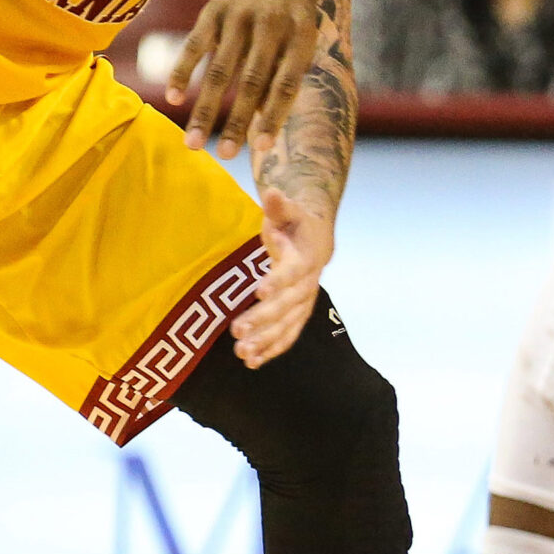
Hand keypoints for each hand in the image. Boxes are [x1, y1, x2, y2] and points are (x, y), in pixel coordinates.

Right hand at [166, 0, 326, 158]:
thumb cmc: (295, 19)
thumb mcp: (303, 45)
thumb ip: (284, 80)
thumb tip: (261, 124)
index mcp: (298, 41)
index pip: (284, 86)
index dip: (272, 117)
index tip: (259, 149)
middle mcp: (270, 28)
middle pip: (250, 82)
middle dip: (234, 122)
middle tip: (222, 156)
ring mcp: (240, 17)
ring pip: (219, 69)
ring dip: (205, 108)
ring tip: (194, 141)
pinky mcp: (214, 9)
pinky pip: (195, 44)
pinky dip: (182, 71)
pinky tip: (174, 98)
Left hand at [232, 185, 333, 366]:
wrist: (316, 238)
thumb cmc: (294, 223)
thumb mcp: (287, 210)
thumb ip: (279, 205)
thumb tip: (271, 191)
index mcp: (304, 258)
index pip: (292, 273)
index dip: (277, 281)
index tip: (259, 291)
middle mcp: (307, 285)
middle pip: (287, 305)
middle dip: (263, 319)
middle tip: (237, 331)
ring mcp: (303, 303)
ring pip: (287, 325)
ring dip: (266, 341)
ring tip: (241, 353)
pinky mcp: (297, 315)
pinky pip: (287, 335)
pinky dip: (271, 350)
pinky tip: (251, 362)